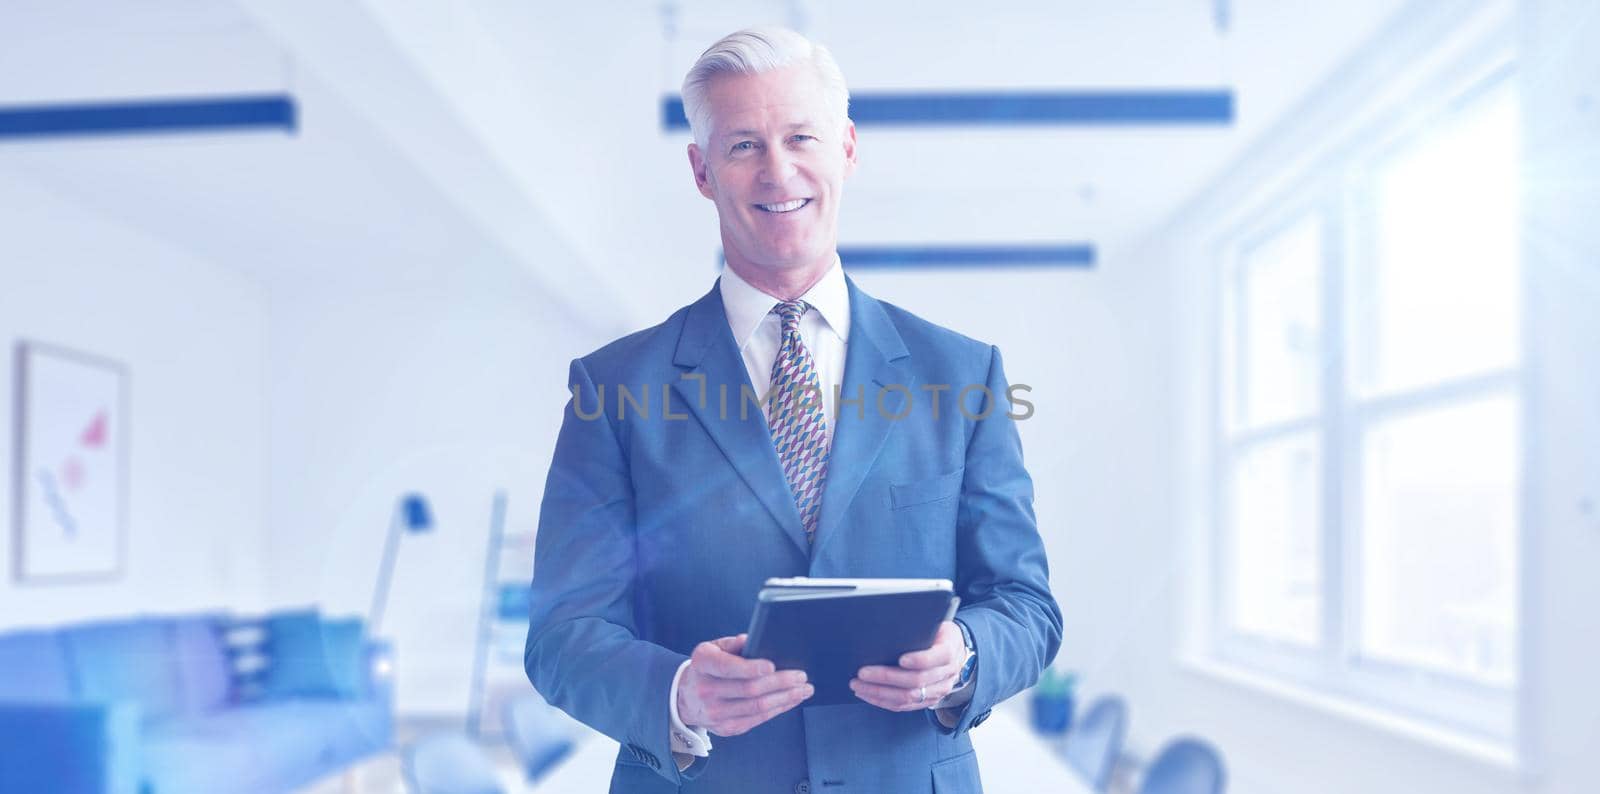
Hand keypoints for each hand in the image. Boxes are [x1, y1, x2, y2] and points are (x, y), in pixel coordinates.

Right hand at [677, 634, 813, 735]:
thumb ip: (734, 643)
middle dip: (780, 682)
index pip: (727, 667)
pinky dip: (778, 709)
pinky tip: (791, 700)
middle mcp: (706, 690)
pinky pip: (758, 719)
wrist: (686, 697)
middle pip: (749, 689)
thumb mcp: (714, 648)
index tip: (773, 665)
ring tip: (804, 689)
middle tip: (801, 676)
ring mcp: (715, 713)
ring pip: (757, 707)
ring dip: (785, 698)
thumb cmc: (708, 667)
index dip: (750, 668)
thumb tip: (756, 640)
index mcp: (702, 664)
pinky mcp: (726, 728)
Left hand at [850, 620, 965, 711]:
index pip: (935, 658)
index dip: (919, 660)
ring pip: (907, 697)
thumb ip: (919, 626)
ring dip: (879, 693)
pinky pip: (904, 706)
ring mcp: (938, 691)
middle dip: (886, 677)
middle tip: (862, 673)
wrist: (956, 650)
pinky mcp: (928, 701)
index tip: (900, 658)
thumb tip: (887, 625)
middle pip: (915, 681)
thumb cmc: (938, 632)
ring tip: (858, 685)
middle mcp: (946, 675)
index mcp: (949, 651)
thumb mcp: (935, 623)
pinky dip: (883, 701)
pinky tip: (867, 694)